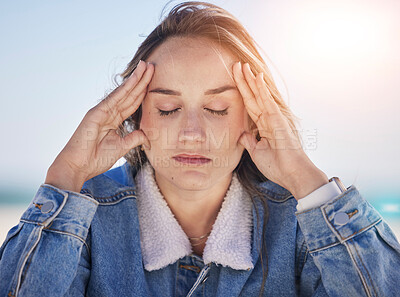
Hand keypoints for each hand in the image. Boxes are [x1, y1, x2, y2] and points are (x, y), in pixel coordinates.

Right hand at [45, 60, 153, 191]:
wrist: (78, 166)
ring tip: (146, 66)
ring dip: (135, 79)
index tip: (154, 80)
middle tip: (152, 65)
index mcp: (114, 120)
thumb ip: (134, 138)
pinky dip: (125, 88)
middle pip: (130, 94)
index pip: (132, 103)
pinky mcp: (96, 113)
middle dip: (142, 80)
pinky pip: (114, 99)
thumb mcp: (121, 147)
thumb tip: (146, 135)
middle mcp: (109, 112)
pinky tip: (135, 79)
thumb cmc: (96, 158)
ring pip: (123, 93)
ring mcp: (102, 111)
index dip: (143, 91)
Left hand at [232, 62, 327, 199]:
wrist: (291, 174)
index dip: (242, 92)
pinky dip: (262, 89)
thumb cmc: (277, 166)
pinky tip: (256, 76)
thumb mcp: (256, 152)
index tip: (235, 79)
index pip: (250, 104)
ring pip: (259, 94)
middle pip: (253, 96)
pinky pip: (267, 101)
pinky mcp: (278, 119)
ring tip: (242, 65)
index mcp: (264, 126)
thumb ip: (249, 141)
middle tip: (235, 65)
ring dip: (250, 80)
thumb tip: (242, 134)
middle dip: (244, 81)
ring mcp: (274, 117)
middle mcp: (268, 118)